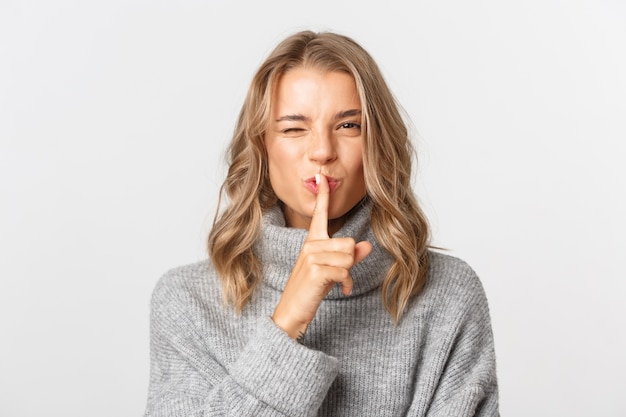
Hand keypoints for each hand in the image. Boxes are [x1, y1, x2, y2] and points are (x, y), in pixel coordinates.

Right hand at [271, 174, 372, 339]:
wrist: (291, 312)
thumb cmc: (310, 290)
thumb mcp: (331, 271)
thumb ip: (349, 257)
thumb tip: (367, 246)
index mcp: (312, 241)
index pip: (319, 214)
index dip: (323, 196)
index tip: (322, 177)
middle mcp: (310, 245)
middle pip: (349, 242)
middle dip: (349, 262)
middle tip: (338, 276)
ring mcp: (311, 257)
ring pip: (348, 256)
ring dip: (348, 274)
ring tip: (336, 283)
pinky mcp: (315, 270)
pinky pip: (345, 270)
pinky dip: (346, 283)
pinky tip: (340, 291)